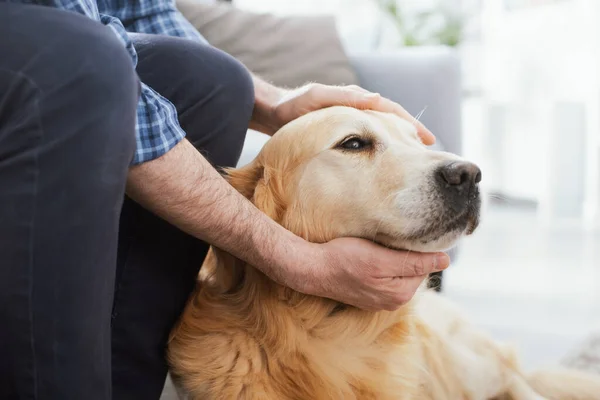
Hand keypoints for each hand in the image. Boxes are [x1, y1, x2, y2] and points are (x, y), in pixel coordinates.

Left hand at [251, 81, 434, 145]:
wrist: (275, 114)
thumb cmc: (294, 106)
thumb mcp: (317, 97)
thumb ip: (343, 97)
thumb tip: (376, 98)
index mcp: (357, 100)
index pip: (392, 110)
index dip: (411, 124)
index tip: (427, 139)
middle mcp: (359, 110)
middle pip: (393, 122)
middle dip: (411, 135)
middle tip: (429, 154)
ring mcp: (353, 123)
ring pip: (383, 134)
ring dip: (399, 146)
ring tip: (414, 162)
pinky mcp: (344, 136)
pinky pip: (370, 144)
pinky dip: (382, 152)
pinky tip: (387, 166)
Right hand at [291, 237, 449, 310]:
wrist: (314, 269)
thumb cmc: (344, 260)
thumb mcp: (381, 258)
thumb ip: (414, 262)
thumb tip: (445, 261)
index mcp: (401, 294)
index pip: (424, 265)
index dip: (415, 247)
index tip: (398, 237)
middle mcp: (393, 301)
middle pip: (412, 269)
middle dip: (403, 253)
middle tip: (384, 241)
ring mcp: (380, 299)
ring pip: (397, 271)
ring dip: (391, 257)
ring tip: (375, 248)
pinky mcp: (368, 294)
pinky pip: (384, 276)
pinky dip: (380, 264)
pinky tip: (368, 257)